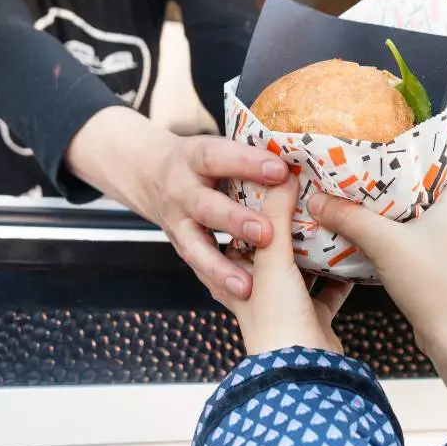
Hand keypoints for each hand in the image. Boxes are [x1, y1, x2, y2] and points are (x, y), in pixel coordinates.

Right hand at [67, 107, 288, 299]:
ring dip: (221, 267)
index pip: (219, 157)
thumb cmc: (204, 161)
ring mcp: (176, 221)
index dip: (248, 163)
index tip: (280, 171)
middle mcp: (180, 190)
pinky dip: (217, 282)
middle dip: (234, 221)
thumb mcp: (219, 150)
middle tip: (266, 232)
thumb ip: (251, 159)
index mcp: (194, 157)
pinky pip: (197, 267)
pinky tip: (240, 295)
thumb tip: (296, 166)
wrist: (150, 174)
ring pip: (195, 247)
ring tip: (247, 286)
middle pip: (205, 206)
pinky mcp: (179, 245)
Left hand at [208, 175, 351, 355]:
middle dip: (284, 227)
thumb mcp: (271, 258)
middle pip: (269, 251)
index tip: (262, 183)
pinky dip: (340, 275)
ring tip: (329, 219)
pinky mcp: (312, 319)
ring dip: (313, 249)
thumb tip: (283, 175)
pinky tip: (354, 256)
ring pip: (299, 269)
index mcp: (233, 276)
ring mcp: (285, 307)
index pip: (233, 235)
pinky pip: (328, 291)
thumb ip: (277, 217)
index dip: (244, 210)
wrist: (301, 371)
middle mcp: (256, 291)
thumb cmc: (275, 318)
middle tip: (302, 197)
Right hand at [307, 149, 446, 412]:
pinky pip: (432, 242)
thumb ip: (350, 219)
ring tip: (377, 204)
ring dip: (411, 209)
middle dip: (417, 178)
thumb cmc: (434, 286)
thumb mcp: (385, 245)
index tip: (419, 145)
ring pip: (439, 216)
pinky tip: (383, 242)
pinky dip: (411, 236)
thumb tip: (317, 199)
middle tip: (385, 172)